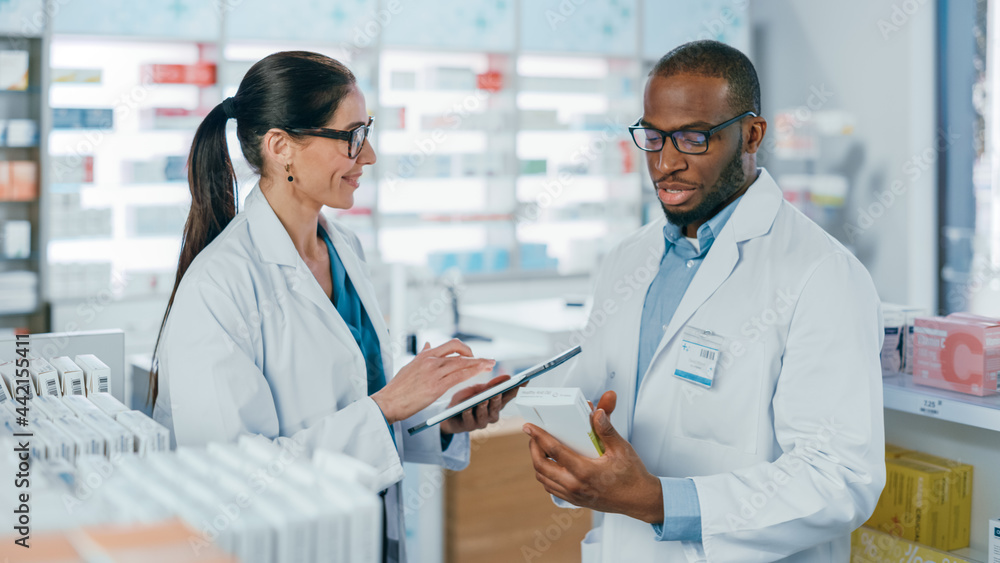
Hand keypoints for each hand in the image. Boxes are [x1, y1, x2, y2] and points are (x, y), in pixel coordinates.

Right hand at [372, 339, 494, 423]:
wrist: (388, 402)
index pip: (450, 345)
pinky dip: (472, 373)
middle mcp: (430, 360)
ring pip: (462, 363)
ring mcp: (433, 372)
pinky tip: (481, 373)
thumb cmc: (398, 388)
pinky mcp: (436, 386)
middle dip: (476, 355)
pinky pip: (459, 376)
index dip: (465, 348)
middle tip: (487, 361)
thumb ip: (422, 355)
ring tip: (490, 365)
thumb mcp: (409, 366)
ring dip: (479, 363)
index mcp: (424, 356)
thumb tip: (427, 344)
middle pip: (459, 351)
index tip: (473, 355)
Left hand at [440, 375, 524, 434]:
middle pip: (497, 406)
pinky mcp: (468, 427)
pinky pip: (469, 420)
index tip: (525, 380)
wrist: (448, 414)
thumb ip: (491, 385)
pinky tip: (466, 409)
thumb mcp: (477, 389)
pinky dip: (468, 413)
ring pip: (484, 414)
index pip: (509, 395)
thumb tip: (508, 377)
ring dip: (484, 407)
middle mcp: (492, 414)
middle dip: (498, 399)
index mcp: (496, 403)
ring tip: (483, 400)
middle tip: (498, 392)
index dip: (517, 389)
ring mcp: (481, 422)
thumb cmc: (465, 400)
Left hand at [523, 391, 664, 523]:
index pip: (554, 451)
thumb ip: (606, 429)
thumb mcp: (621, 448)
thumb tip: (596, 411)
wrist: (640, 500)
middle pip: (541, 466)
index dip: (538, 436)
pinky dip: (545, 475)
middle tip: (534, 435)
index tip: (529, 426)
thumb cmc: (632, 474)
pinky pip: (551, 488)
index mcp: (585, 471)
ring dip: (537, 462)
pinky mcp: (575, 501)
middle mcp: (575, 486)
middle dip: (533, 448)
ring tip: (540, 447)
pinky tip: (551, 464)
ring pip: (543, 479)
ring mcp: (573, 495)